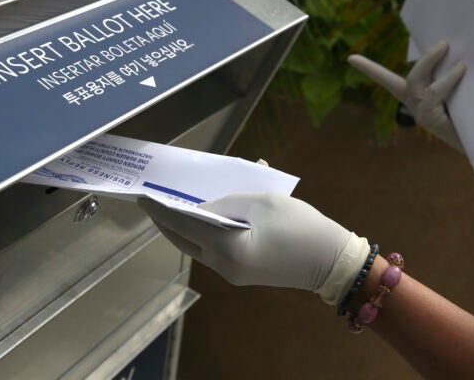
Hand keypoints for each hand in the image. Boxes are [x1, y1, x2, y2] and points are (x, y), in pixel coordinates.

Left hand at [139, 193, 368, 303]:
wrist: (331, 261)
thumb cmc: (299, 226)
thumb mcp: (261, 203)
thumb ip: (226, 203)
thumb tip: (202, 210)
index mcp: (226, 247)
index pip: (183, 225)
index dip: (161, 210)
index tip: (142, 198)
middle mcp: (223, 265)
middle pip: (184, 241)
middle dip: (166, 222)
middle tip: (152, 204)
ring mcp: (232, 273)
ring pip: (197, 247)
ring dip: (184, 229)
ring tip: (172, 208)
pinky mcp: (242, 274)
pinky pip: (213, 251)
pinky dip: (203, 234)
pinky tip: (202, 219)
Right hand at [348, 41, 473, 176]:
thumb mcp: (462, 91)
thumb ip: (455, 75)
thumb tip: (461, 51)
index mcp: (416, 97)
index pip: (387, 80)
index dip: (369, 69)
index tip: (350, 58)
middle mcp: (414, 105)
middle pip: (411, 77)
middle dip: (426, 58)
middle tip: (445, 43)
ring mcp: (421, 113)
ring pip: (418, 82)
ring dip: (433, 65)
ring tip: (457, 57)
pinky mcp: (430, 120)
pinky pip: (434, 94)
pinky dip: (447, 80)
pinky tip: (461, 71)